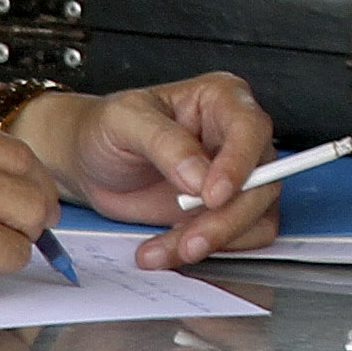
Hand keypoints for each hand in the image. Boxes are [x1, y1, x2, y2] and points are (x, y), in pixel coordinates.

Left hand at [14, 75, 281, 266]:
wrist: (89, 163)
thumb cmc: (106, 130)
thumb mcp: (123, 121)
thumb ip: (163, 141)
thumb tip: (199, 173)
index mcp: (221, 99)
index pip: (251, 128)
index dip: (239, 164)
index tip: (211, 195)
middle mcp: (236, 136)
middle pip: (262, 180)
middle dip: (226, 218)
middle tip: (189, 239)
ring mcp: (236, 177)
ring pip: (256, 216)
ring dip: (215, 240)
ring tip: (168, 249)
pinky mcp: (227, 211)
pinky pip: (238, 239)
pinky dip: (207, 251)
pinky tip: (168, 250)